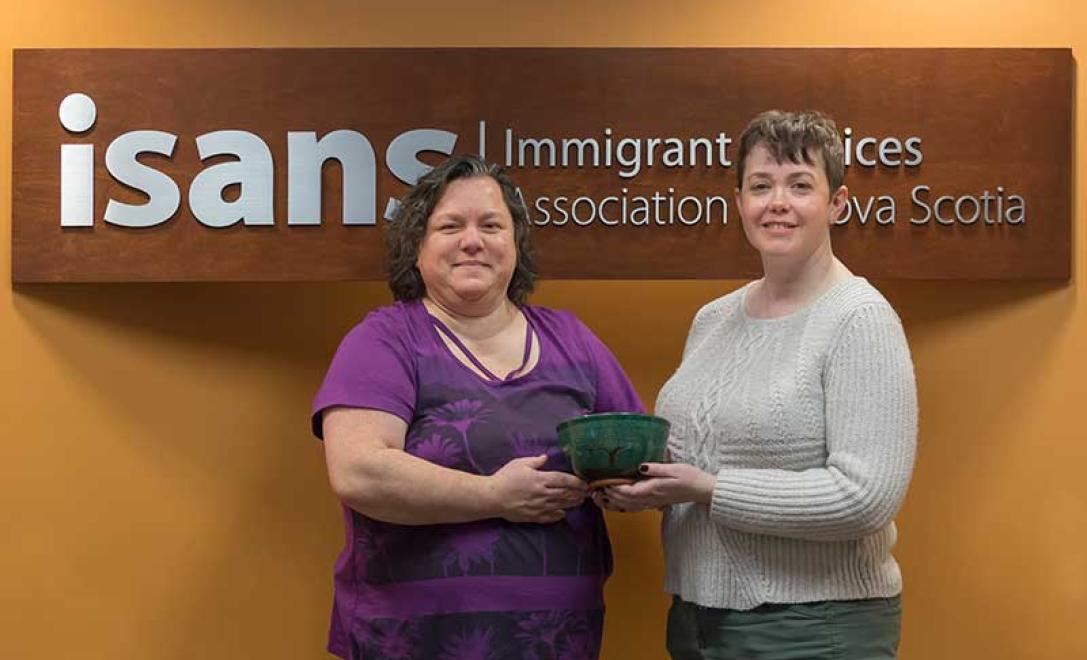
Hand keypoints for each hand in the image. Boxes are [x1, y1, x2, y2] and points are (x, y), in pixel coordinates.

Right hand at [487, 455, 588, 523]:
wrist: (492, 497)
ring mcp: (539, 506)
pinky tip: (563, 513)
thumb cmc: (505, 478)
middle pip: (565, 494)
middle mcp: (543, 494)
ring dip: (572, 503)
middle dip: (578, 493)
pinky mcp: (533, 516)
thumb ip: (535, 461)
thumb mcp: (520, 463)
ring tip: (580, 501)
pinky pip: (549, 517)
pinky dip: (558, 515)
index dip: (576, 482)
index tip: (585, 483)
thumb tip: (546, 457)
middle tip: (586, 492)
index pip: (564, 480)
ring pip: (560, 505)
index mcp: (541, 479)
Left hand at [599, 462, 714, 511]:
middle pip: (623, 502)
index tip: (601, 482)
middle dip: (608, 497)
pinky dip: (623, 506)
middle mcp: (650, 499)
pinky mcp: (654, 502)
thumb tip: (639, 466)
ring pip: (627, 507)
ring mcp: (652, 502)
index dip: (613, 489)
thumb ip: (655, 468)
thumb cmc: (690, 477)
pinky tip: (616, 502)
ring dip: (613, 503)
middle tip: (594, 490)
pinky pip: (634, 507)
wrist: (702, 490)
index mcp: (652, 490)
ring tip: (600, 497)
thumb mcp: (673, 468)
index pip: (627, 492)